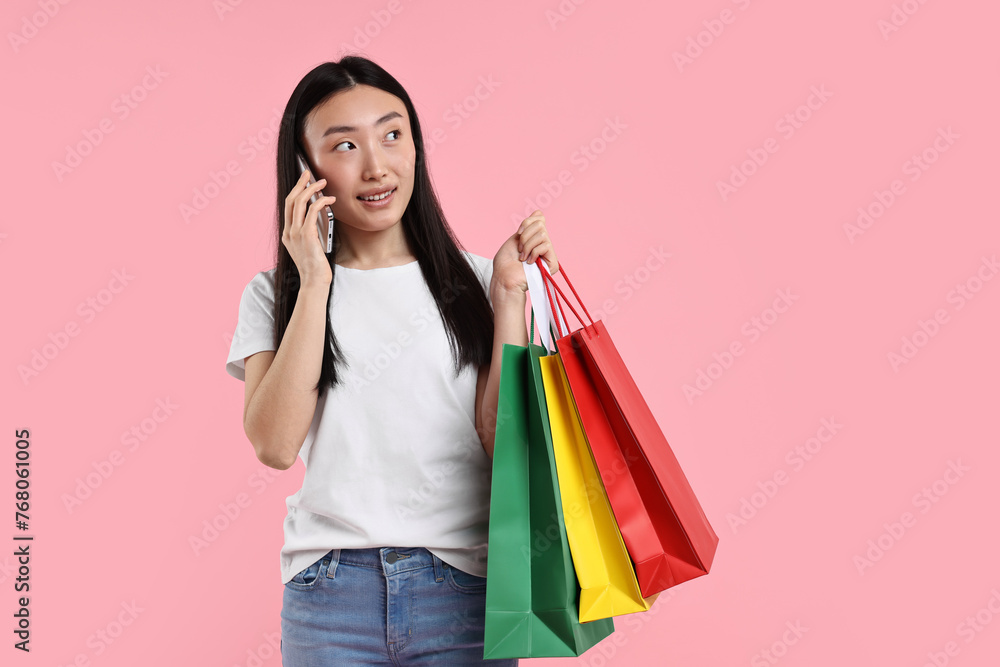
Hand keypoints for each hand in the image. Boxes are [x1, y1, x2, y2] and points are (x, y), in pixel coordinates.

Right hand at [282, 169, 335, 286]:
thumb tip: (319, 218)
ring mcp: (296, 233)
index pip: (288, 206)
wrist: (314, 282)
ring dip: (311, 189)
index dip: (296, 190)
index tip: (303, 181)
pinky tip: (329, 200)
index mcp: (288, 234)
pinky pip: (312, 212)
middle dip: (300, 184)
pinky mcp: (306, 235)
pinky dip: (321, 202)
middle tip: (309, 174)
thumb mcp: (309, 248)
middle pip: (291, 200)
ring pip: (300, 202)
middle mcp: (289, 232)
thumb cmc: (316, 267)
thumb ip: (309, 233)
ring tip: (322, 183)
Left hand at [492, 210, 559, 294]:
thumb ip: (528, 225)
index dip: (527, 222)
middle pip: (540, 224)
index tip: (518, 234)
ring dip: (527, 245)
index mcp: (534, 237)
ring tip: (523, 257)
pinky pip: (546, 245)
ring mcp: (548, 253)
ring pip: (542, 234)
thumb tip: (539, 212)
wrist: (504, 278)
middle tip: (519, 249)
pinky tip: (529, 262)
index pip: (540, 218)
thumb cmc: (505, 262)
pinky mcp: (552, 263)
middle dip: (525, 235)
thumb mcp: (515, 238)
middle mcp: (543, 244)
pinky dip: (534, 252)